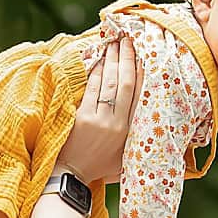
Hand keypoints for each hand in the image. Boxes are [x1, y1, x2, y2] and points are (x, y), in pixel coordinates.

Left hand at [57, 34, 137, 182]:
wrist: (71, 177)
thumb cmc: (98, 167)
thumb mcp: (123, 156)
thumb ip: (133, 138)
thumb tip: (146, 118)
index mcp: (127, 131)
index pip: (136, 95)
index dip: (140, 72)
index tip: (142, 55)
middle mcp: (115, 123)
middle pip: (124, 84)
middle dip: (125, 59)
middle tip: (126, 40)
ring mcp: (97, 120)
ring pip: (107, 84)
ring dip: (110, 61)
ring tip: (112, 44)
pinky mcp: (81, 118)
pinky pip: (90, 90)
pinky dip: (95, 73)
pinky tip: (97, 61)